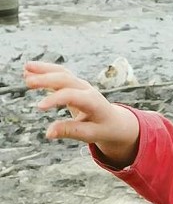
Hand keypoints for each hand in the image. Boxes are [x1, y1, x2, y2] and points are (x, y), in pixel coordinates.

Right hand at [23, 61, 138, 165]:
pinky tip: (28, 70)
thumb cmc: (104, 128)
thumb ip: (71, 131)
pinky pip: (59, 74)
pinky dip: (45, 71)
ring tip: (25, 69)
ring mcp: (81, 85)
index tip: (39, 107)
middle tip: (28, 82)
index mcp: (94, 102)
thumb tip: (48, 133)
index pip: (73, 96)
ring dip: (44, 70)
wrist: (115, 121)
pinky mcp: (74, 84)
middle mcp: (87, 90)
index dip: (56, 100)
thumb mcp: (91, 134)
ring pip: (62, 73)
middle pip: (66, 80)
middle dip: (47, 79)